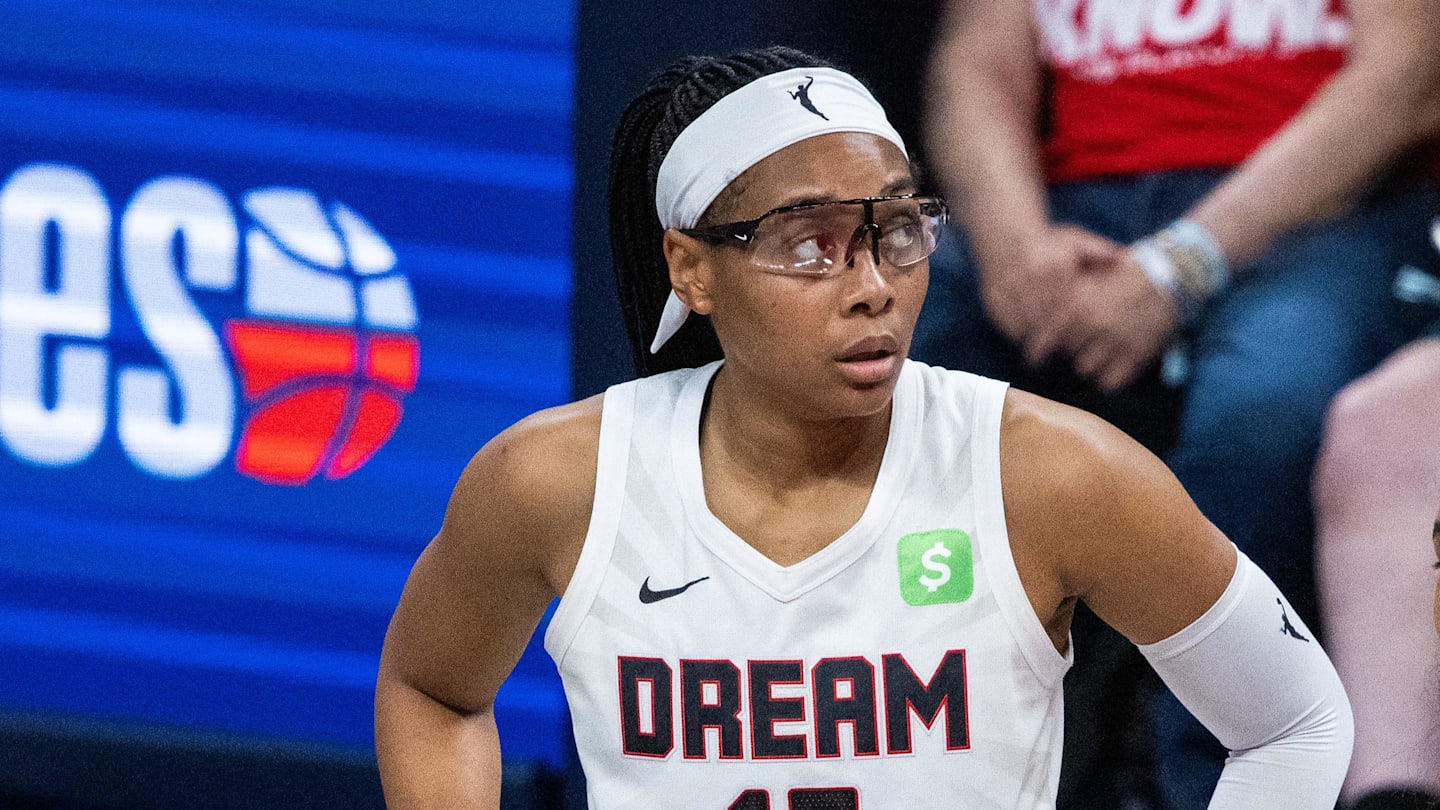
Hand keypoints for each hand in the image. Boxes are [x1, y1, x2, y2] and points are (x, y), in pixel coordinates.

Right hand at [977, 224, 1122, 345]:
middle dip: (1058, 340)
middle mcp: (1031, 276)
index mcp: (1055, 263)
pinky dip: (1019, 335)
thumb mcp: (1074, 239)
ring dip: (1037, 342)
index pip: (1071, 306)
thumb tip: (1127, 259)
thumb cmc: (1045, 241)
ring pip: (1028, 326)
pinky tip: (1027, 339)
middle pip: (1049, 320)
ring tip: (1046, 355)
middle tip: (1067, 355)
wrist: (1002, 233)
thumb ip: (1099, 251)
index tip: (1083, 340)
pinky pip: (1009, 325)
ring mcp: (1009, 288)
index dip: (1077, 326)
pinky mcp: (993, 299)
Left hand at [1031, 250, 1178, 391]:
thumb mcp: (1094, 275)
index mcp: (1080, 302)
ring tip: (1098, 355)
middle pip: (1065, 353)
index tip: (1034, 357)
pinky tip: (1113, 367)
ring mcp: (1117, 340)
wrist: (1175, 274)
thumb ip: (1069, 296)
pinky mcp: (1137, 355)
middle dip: (1069, 351)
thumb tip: (1043, 318)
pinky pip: (1110, 382)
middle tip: (1079, 346)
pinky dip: (1109, 378)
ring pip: (1084, 369)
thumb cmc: (1129, 272)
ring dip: (1088, 364)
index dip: (1039, 348)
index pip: (1047, 335)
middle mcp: (1095, 324)